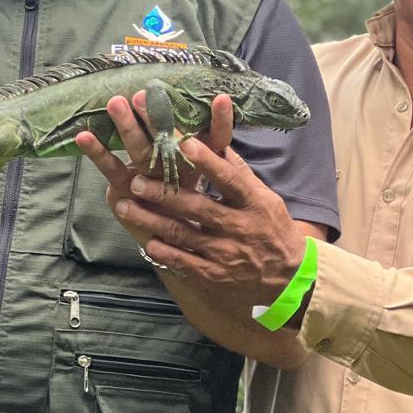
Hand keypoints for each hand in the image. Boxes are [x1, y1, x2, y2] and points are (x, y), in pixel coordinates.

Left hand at [77, 92, 305, 297]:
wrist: (288, 276)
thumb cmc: (271, 227)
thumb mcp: (263, 196)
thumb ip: (236, 170)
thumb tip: (214, 136)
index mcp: (253, 202)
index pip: (228, 178)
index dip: (206, 161)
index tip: (183, 142)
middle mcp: (238, 226)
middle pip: (197, 207)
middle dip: (164, 194)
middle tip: (136, 181)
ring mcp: (225, 252)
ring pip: (182, 234)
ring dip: (151, 220)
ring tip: (124, 206)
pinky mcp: (214, 274)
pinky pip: (184, 262)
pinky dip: (164, 252)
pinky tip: (146, 241)